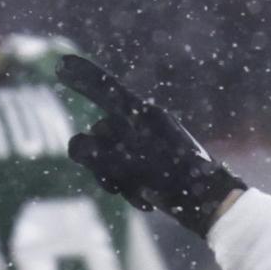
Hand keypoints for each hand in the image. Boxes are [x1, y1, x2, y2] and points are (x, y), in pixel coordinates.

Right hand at [58, 48, 242, 234]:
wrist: (209, 204)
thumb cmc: (176, 177)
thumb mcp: (132, 162)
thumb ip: (97, 152)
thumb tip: (76, 146)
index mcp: (142, 115)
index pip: (106, 90)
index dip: (83, 78)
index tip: (61, 65)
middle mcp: (141, 127)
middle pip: (98, 134)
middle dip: (100, 161)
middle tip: (115, 183)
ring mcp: (144, 147)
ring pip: (107, 158)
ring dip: (113, 179)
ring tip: (135, 194)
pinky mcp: (149, 168)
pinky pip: (122, 174)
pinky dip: (129, 189)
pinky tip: (145, 201)